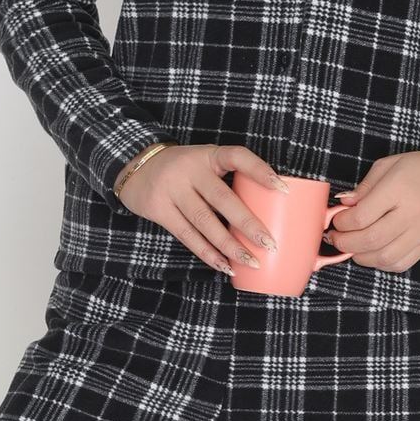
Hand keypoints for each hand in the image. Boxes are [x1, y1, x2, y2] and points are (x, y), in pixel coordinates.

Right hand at [117, 143, 288, 274]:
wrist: (137, 167)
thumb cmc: (185, 170)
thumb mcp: (205, 162)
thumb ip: (229, 177)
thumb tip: (272, 206)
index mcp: (208, 155)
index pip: (238, 156)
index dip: (260, 171)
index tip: (282, 189)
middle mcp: (190, 170)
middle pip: (223, 199)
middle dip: (248, 224)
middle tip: (269, 243)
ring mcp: (172, 189)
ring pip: (205, 222)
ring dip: (230, 246)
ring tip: (252, 262)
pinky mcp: (159, 209)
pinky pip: (187, 236)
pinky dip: (207, 254)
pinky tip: (224, 265)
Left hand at [325, 150, 419, 271]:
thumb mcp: (389, 165)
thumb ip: (364, 187)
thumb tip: (343, 204)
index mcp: (399, 189)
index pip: (361, 216)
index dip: (341, 222)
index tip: (336, 220)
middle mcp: (411, 214)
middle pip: (369, 239)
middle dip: (344, 242)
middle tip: (335, 237)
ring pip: (383, 257)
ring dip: (360, 256)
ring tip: (352, 246)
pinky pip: (399, 264)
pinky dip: (380, 263)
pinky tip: (372, 253)